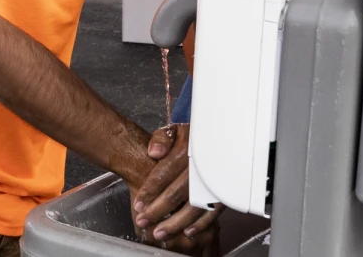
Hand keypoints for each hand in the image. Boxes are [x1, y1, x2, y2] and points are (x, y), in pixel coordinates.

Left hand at [131, 125, 219, 252]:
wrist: (219, 138)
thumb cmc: (192, 137)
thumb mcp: (176, 130)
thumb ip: (162, 139)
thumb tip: (154, 152)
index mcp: (186, 148)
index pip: (163, 173)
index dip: (149, 191)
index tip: (138, 205)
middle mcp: (201, 165)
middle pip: (177, 193)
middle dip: (158, 211)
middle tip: (143, 222)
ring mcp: (214, 179)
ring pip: (194, 206)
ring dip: (176, 223)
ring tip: (160, 232)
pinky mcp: (224, 190)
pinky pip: (214, 211)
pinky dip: (201, 224)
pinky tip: (187, 231)